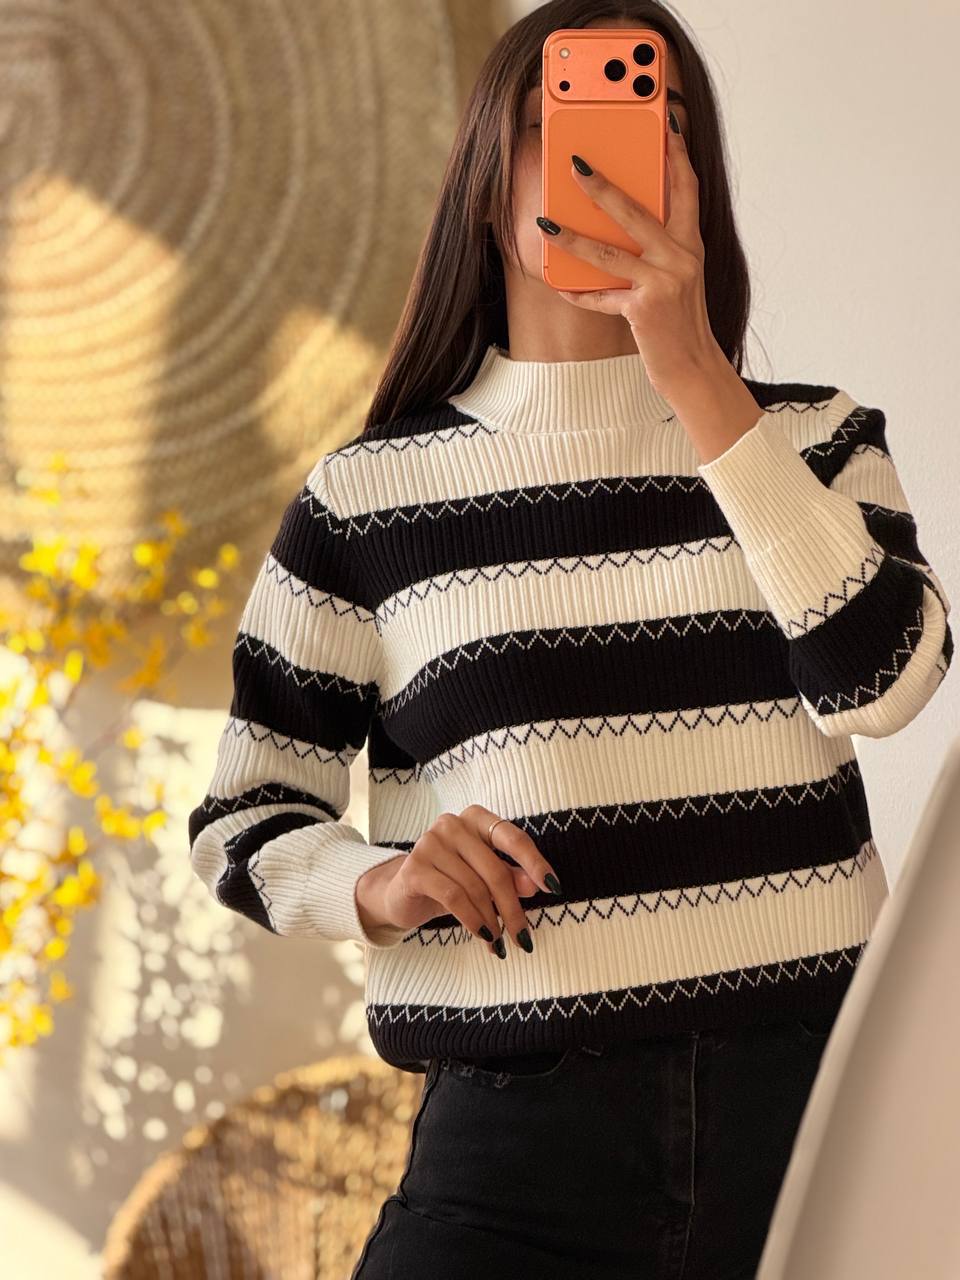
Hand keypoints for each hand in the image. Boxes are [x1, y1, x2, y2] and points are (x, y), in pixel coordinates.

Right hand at [357, 805, 560, 958]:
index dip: (535, 863)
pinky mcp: (414, 868)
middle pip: (495, 869)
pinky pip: (453, 897)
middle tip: (525, 938)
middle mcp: (452, 824)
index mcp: (475, 819)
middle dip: (513, 909)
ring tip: (500, 943)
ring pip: (475, 887)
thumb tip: (538, 885)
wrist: (402, 894)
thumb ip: (512, 878)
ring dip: (492, 921)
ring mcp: (430, 843)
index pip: (513, 837)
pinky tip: (483, 937)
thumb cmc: (452, 883)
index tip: (554, 888)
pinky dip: (473, 920)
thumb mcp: (484, 880)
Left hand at [536, 114, 719, 399]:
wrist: (694, 368)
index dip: (677, 154)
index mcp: (690, 245)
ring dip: (572, 237)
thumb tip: (617, 225)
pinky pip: (602, 296)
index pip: (686, 188)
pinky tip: (559, 286)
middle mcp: (680, 258)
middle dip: (603, 187)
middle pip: (637, 211)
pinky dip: (579, 293)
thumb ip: (659, 250)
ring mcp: (663, 283)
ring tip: (546, 222)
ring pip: (609, 252)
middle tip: (575, 164)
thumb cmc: (679, 322)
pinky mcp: (644, 310)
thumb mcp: (677, 278)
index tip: (666, 123)